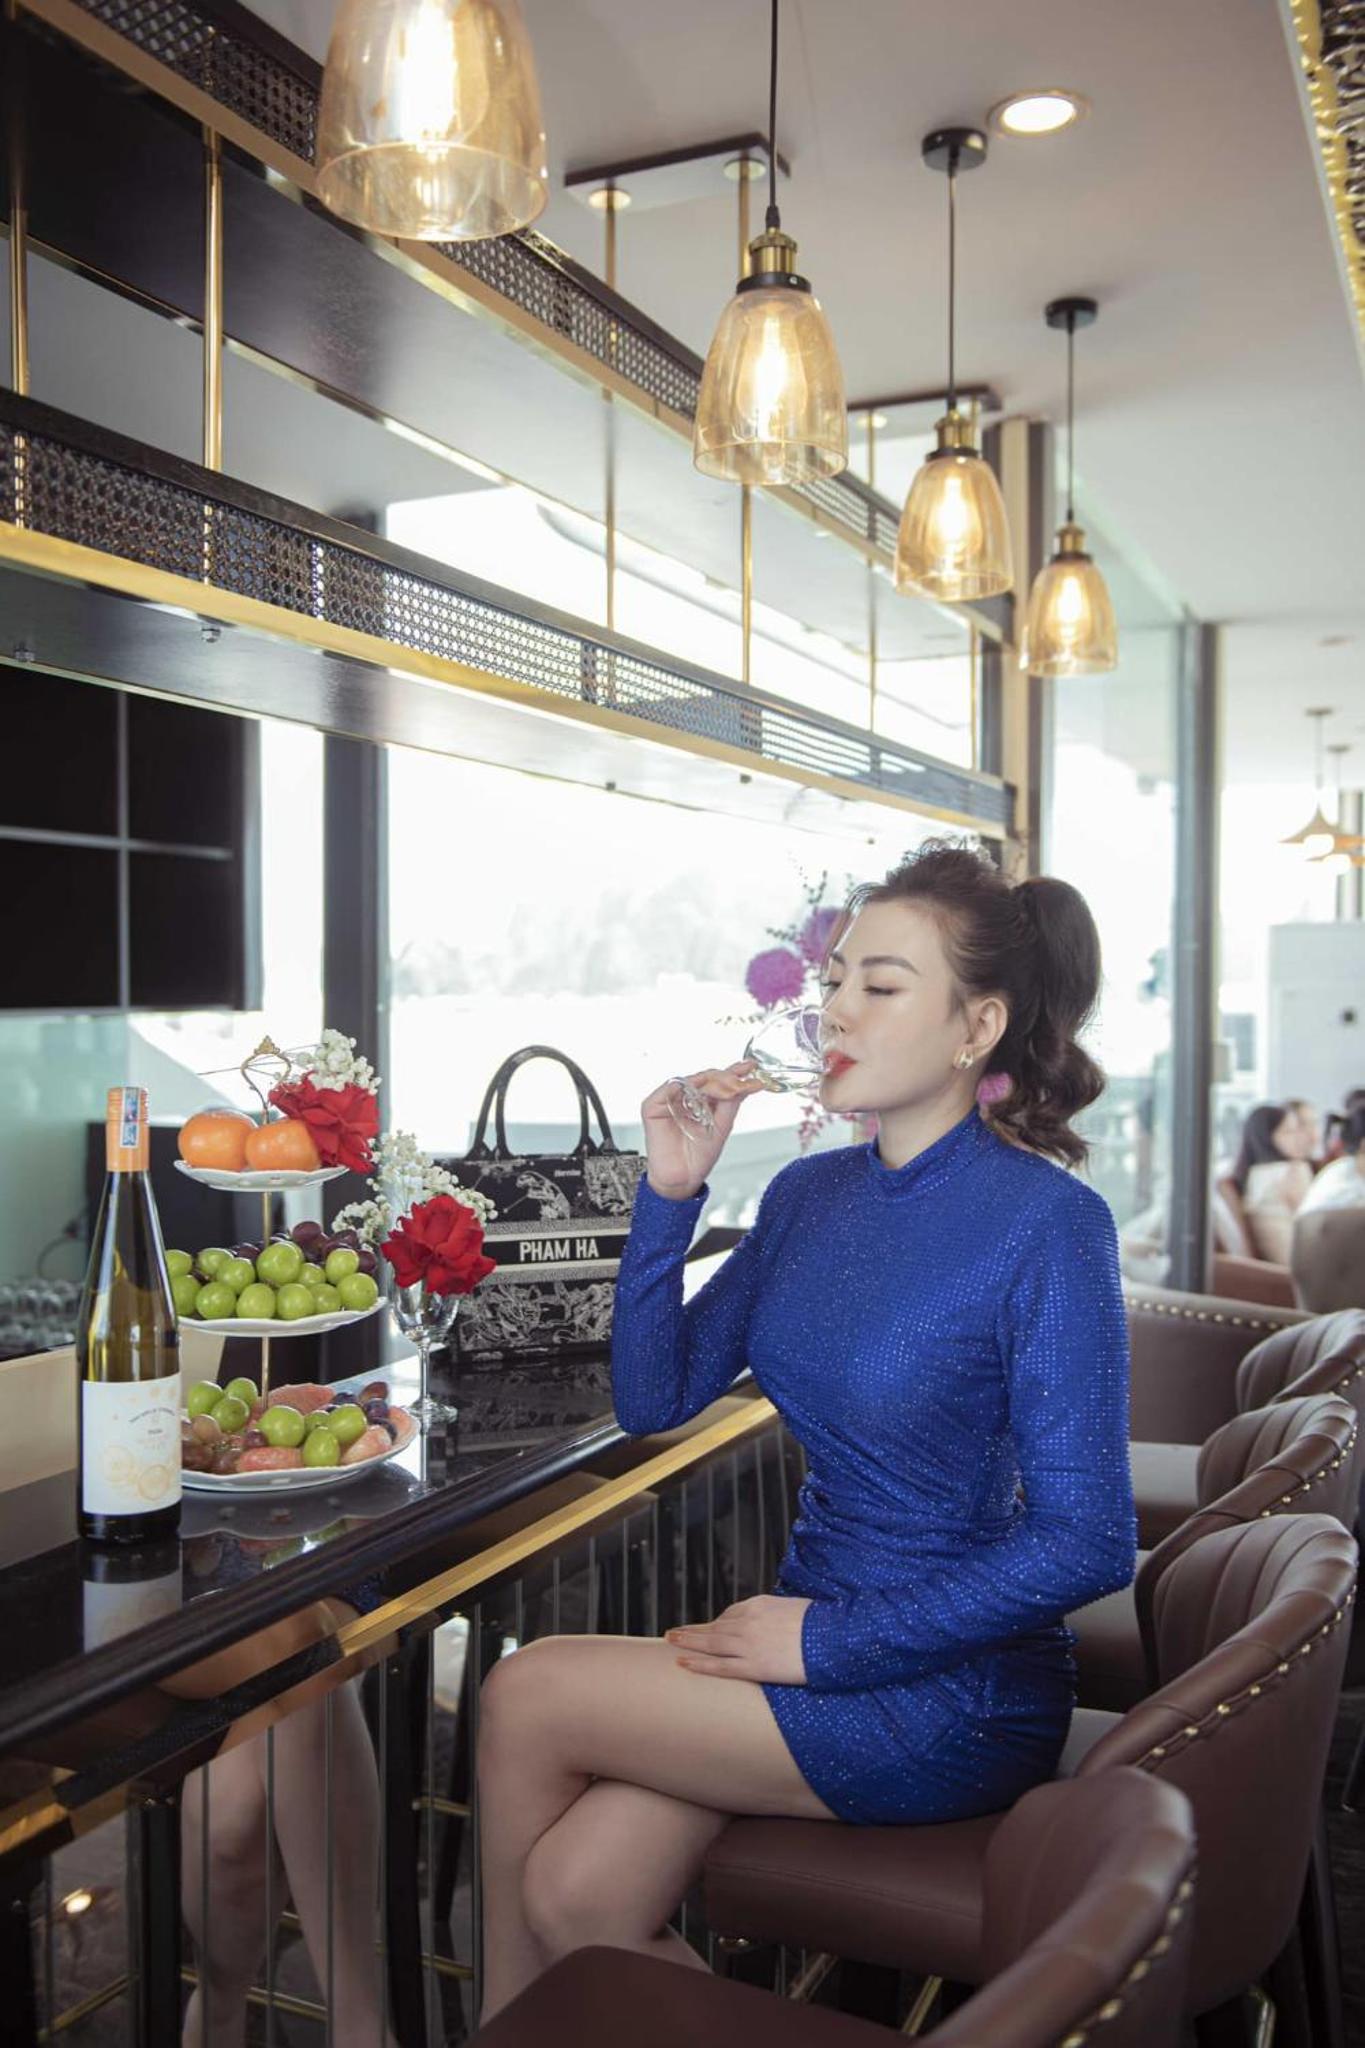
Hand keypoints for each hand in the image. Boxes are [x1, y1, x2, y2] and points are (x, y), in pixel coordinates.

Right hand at [641, 1060, 766, 1200]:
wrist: (683, 1179)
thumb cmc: (698, 1157)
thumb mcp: (722, 1126)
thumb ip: (730, 1102)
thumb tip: (744, 1082)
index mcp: (700, 1102)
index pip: (717, 1082)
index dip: (733, 1072)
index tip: (750, 1066)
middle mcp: (683, 1099)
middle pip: (705, 1078)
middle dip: (725, 1078)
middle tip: (740, 1082)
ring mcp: (668, 1101)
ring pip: (689, 1080)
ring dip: (710, 1082)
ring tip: (728, 1089)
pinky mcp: (653, 1106)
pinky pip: (669, 1088)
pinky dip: (686, 1087)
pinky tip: (702, 1090)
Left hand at [666, 1594, 811, 1684]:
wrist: (834, 1637)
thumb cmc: (822, 1623)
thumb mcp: (796, 1608)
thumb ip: (779, 1615)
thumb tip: (777, 1623)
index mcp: (760, 1604)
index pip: (731, 1614)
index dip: (717, 1623)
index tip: (708, 1629)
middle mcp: (749, 1622)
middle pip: (715, 1627)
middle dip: (693, 1630)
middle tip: (673, 1632)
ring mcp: (749, 1644)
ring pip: (711, 1644)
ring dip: (688, 1642)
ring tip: (670, 1642)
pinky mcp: (754, 1666)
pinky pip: (720, 1666)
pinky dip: (699, 1664)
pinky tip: (684, 1663)